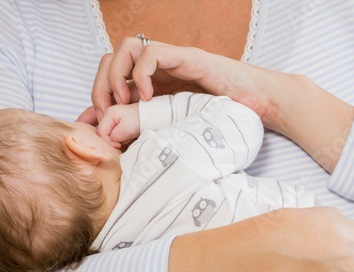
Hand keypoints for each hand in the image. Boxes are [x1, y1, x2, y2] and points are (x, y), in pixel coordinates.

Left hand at [75, 37, 285, 130]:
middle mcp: (156, 70)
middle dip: (101, 86)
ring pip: (126, 48)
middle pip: (110, 60)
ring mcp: (170, 61)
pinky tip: (150, 96)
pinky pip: (151, 52)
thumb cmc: (221, 119)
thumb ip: (146, 130)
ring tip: (126, 101)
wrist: (256, 105)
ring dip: (117, 75)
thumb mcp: (173, 129)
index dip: (96, 97)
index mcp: (151, 85)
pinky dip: (142, 74)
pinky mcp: (184, 57)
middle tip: (108, 113)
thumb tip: (110, 140)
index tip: (96, 125)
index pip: (109, 78)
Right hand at [96, 103, 140, 147]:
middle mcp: (108, 116)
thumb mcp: (125, 129)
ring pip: (109, 136)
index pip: (100, 132)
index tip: (119, 145)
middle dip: (112, 140)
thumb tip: (111, 142)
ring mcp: (114, 120)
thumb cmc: (140, 120)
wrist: (152, 117)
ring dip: (118, 140)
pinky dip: (121, 139)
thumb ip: (114, 137)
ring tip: (128, 137)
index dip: (108, 141)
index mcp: (108, 114)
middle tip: (124, 141)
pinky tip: (128, 137)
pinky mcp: (119, 125)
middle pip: (103, 134)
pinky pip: (115, 136)